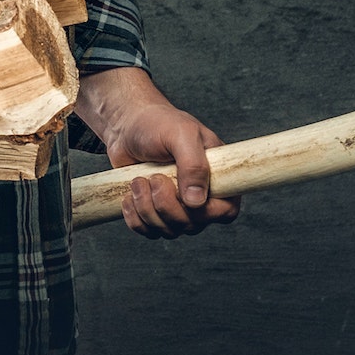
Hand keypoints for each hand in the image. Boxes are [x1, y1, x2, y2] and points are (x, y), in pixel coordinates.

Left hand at [77, 67, 240, 239]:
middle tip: (154, 178)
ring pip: (169, 231)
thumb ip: (193, 165)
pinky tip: (129, 195)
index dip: (206, 211)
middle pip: (192, 225)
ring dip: (147, 208)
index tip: (182, 192)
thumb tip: (196, 201)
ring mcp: (178, 207)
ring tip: (138, 181)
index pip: (225, 212)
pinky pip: (148, 231)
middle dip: (166, 205)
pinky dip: (135, 217)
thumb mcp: (181, 134)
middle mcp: (201, 196)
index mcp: (217, 177)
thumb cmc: (159, 124)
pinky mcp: (155, 212)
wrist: (128, 126)